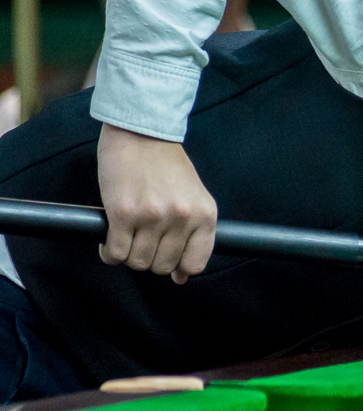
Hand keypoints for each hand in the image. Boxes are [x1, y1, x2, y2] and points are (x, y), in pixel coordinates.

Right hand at [96, 123, 217, 282]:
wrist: (142, 132)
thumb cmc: (166, 165)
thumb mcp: (193, 196)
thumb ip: (193, 232)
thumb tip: (182, 277)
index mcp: (205, 215)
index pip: (195, 264)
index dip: (178, 268)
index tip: (168, 262)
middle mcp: (182, 218)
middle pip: (162, 266)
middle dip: (149, 259)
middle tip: (141, 242)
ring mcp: (152, 217)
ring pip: (138, 262)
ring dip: (128, 255)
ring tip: (125, 238)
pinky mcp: (123, 214)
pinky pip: (115, 252)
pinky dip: (109, 253)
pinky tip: (109, 239)